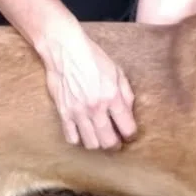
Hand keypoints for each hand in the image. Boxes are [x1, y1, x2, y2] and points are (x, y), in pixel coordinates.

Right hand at [38, 22, 136, 149]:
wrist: (65, 50)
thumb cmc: (93, 58)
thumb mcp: (117, 71)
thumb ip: (126, 94)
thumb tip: (128, 113)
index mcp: (112, 97)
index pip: (126, 128)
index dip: (131, 135)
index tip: (130, 136)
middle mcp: (96, 108)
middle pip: (108, 141)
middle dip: (115, 145)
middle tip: (116, 143)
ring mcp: (78, 112)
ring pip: (91, 143)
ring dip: (98, 144)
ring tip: (100, 138)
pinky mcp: (63, 113)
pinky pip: (71, 137)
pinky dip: (79, 140)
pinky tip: (83, 133)